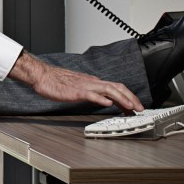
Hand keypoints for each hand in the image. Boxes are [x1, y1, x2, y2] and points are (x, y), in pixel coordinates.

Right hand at [9, 52, 142, 111]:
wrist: (43, 75)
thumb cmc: (57, 82)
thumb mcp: (79, 87)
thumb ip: (92, 92)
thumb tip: (104, 99)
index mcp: (93, 82)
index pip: (116, 88)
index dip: (128, 96)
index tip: (135, 106)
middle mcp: (92, 82)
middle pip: (117, 87)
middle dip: (131, 98)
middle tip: (140, 108)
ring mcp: (85, 86)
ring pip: (108, 90)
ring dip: (122, 99)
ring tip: (130, 107)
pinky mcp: (76, 91)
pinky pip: (91, 94)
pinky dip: (101, 99)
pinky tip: (108, 104)